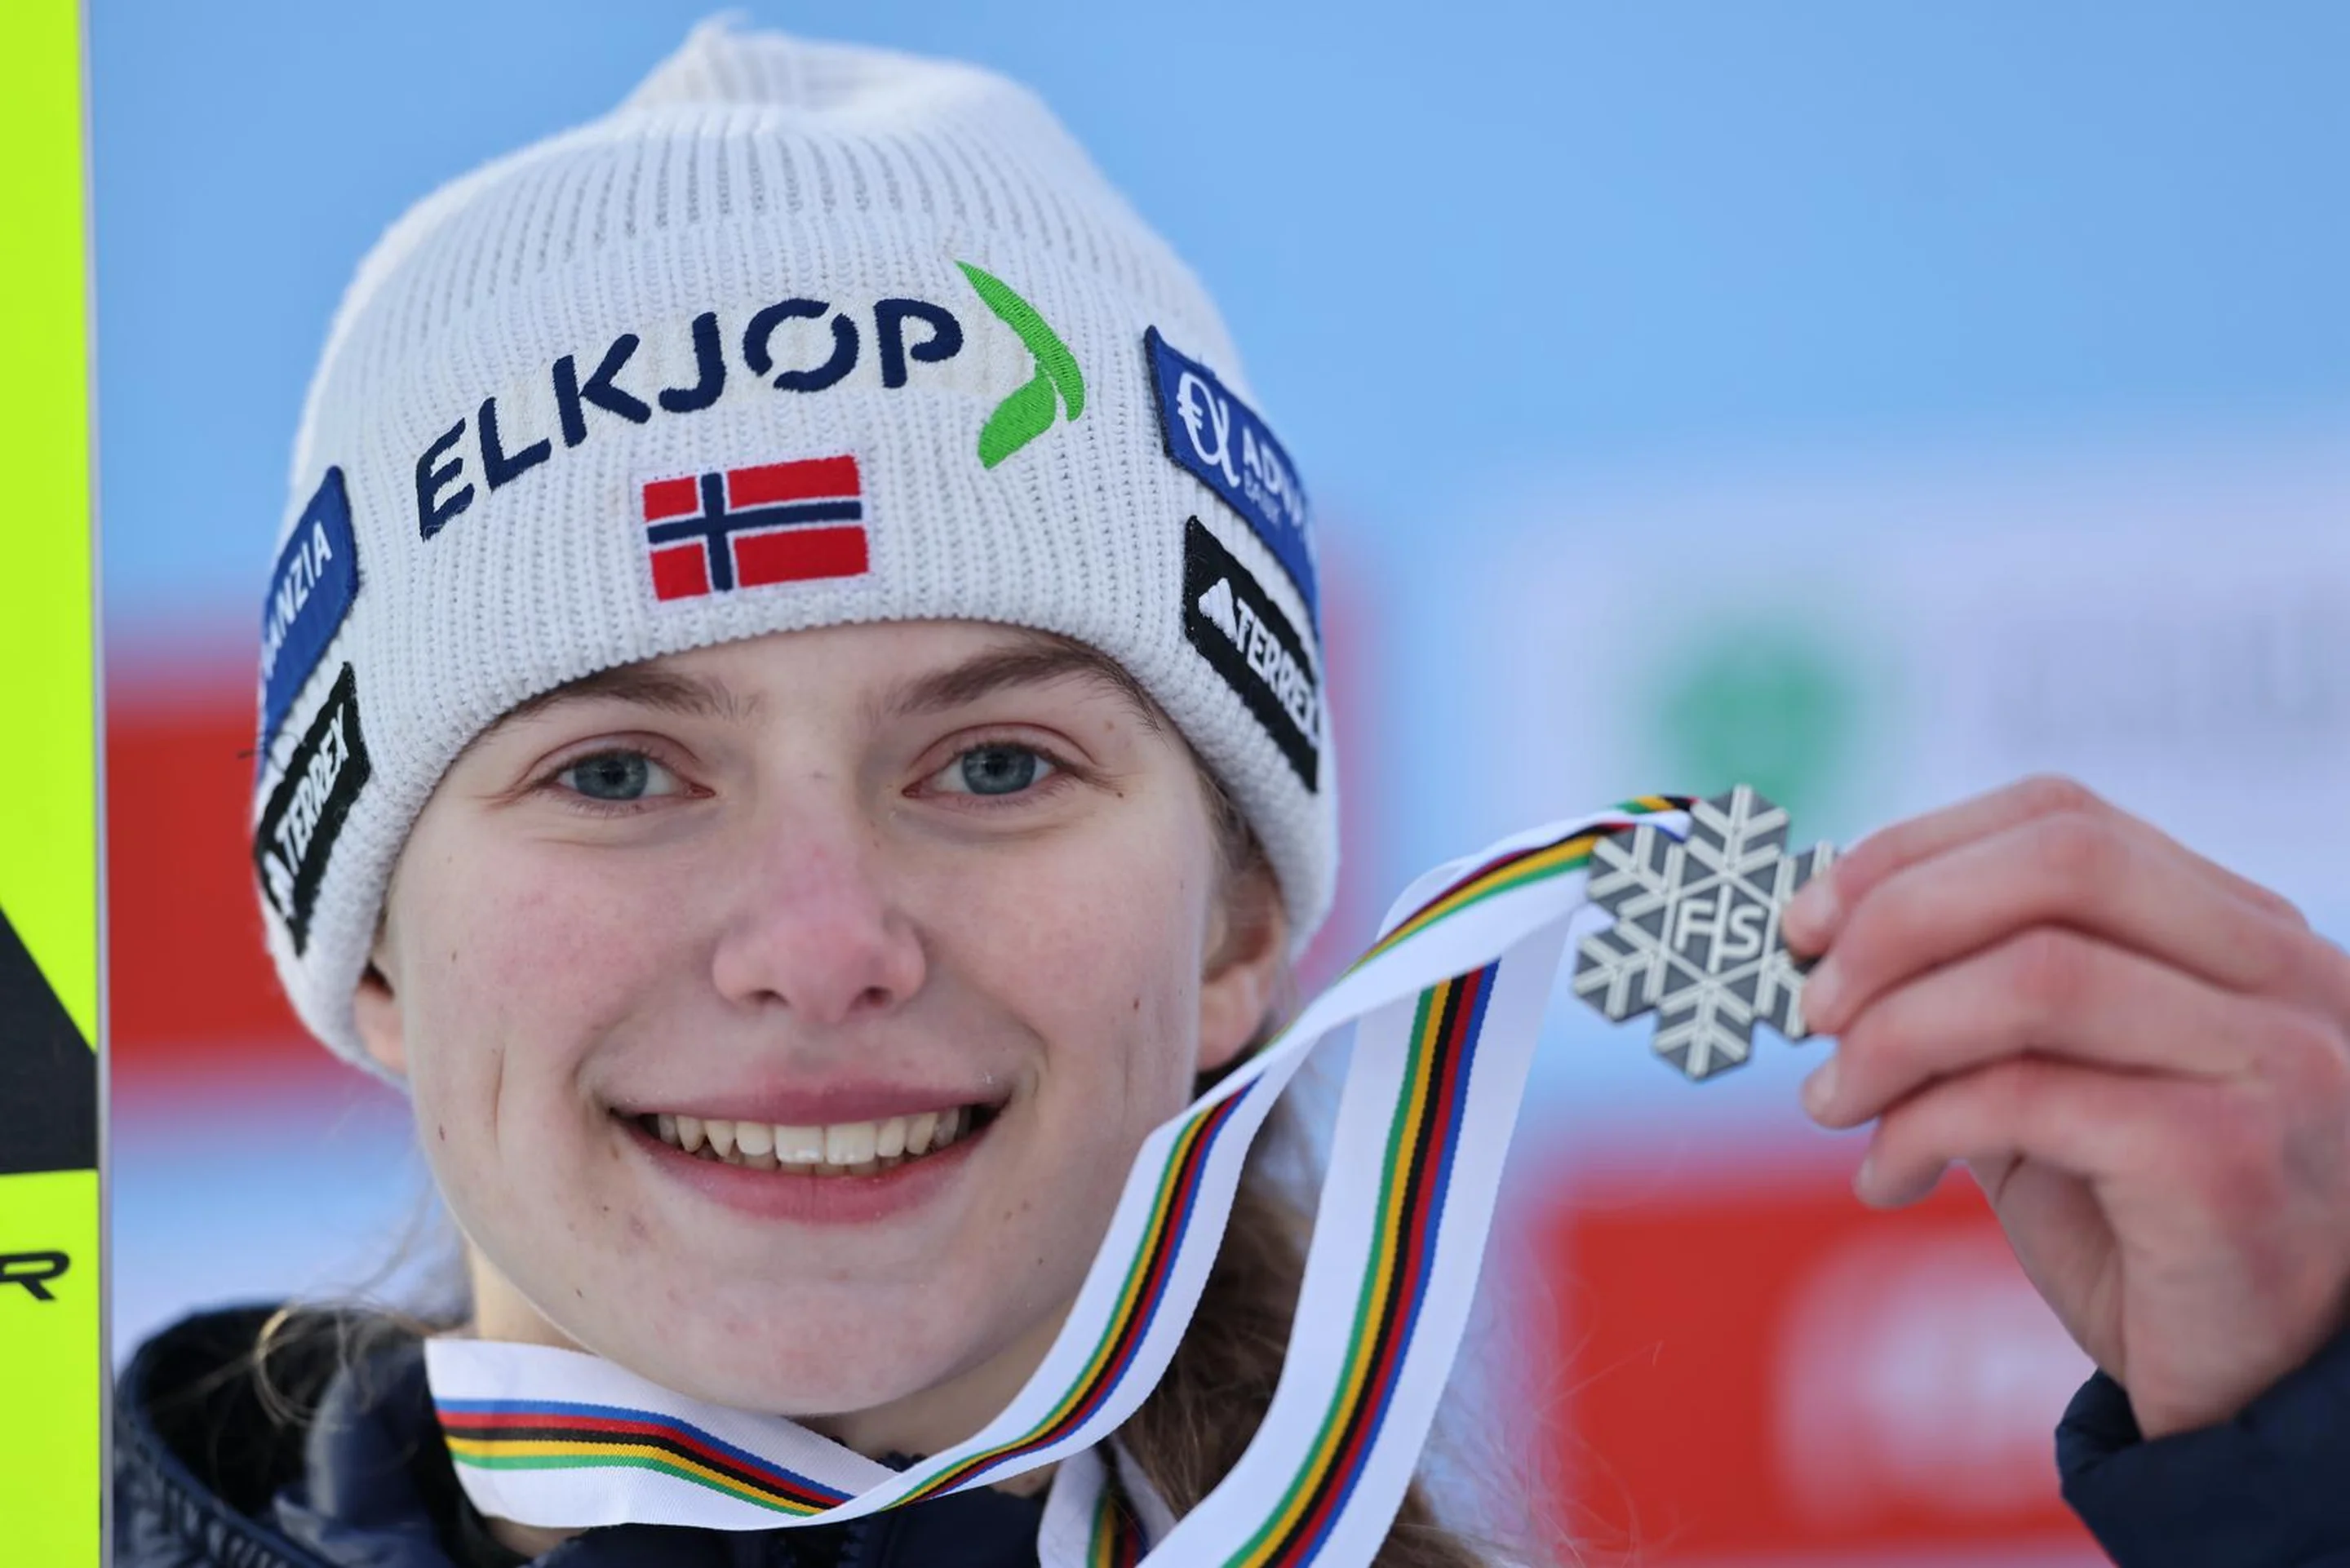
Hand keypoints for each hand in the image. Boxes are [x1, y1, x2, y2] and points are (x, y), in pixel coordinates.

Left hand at [1781, 775, 2349, 1438]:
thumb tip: (1824, 944)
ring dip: (1893, 1032)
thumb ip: (1976, 1007)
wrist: (2262, 1396)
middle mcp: (2281, 978)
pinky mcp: (2227, 1160)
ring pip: (2037, 975)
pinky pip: (2029, 1098)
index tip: (1810, 916)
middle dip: (1897, 918)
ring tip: (1833, 1099)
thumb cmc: (2146, 1232)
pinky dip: (1921, 1127)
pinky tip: (1887, 1178)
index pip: (2062, 820)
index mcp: (2241, 934)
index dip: (1913, 851)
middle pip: (2058, 864)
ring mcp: (2270, 1062)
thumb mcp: (2057, 1089)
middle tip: (1813, 1003)